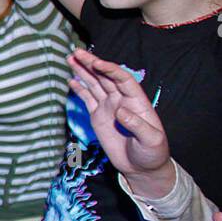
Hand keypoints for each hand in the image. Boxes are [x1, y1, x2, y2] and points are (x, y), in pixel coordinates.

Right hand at [66, 48, 173, 195]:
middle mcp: (121, 100)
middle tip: (77, 52)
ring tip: (69, 59)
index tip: (97, 63)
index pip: (122, 79)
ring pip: (94, 84)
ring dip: (83, 71)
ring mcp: (108, 107)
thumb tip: (120, 111)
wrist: (141, 167)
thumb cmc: (152, 153)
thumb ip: (137, 125)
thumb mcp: (151, 140)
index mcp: (136, 101)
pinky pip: (87, 98)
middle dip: (91, 63)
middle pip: (105, 77)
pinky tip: (70, 79)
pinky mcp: (98, 116)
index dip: (110, 69)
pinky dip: (79, 88)